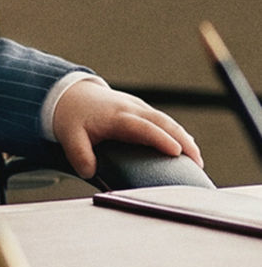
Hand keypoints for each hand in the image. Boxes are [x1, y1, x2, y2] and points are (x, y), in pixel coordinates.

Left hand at [53, 80, 203, 179]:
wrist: (70, 94)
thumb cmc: (72, 117)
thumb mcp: (69, 136)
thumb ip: (79, 155)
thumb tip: (90, 173)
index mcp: (115, 117)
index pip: (142, 127)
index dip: (160, 139)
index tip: (177, 152)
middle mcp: (130, 109)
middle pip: (162, 122)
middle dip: (182, 140)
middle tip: (198, 162)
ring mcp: (137, 107)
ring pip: (166, 120)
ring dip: (183, 137)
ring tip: (197, 159)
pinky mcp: (141, 109)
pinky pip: (162, 120)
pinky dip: (176, 133)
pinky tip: (186, 148)